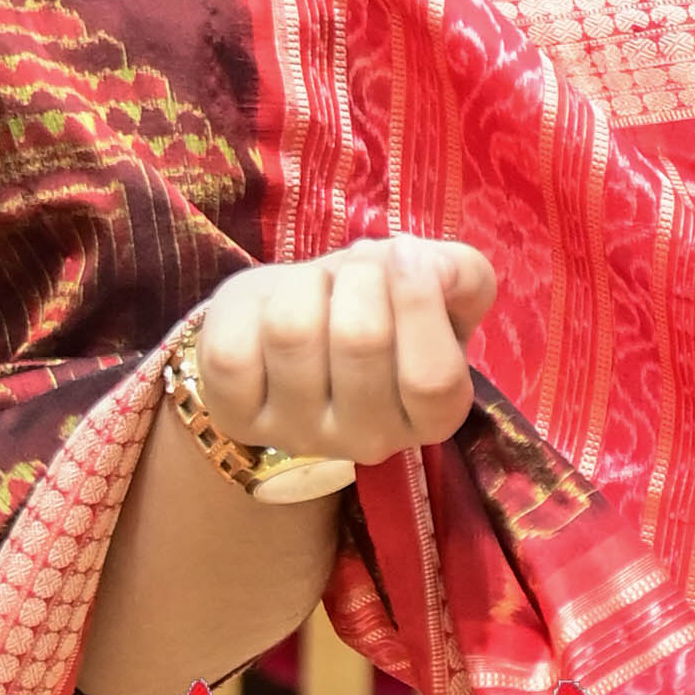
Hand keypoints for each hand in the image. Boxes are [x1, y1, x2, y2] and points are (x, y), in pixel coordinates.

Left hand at [188, 235, 497, 468]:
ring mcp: (297, 434)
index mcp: (432, 416)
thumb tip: (429, 265)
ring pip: (291, 332)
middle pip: (360, 339)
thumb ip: (460, 273)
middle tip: (358, 269)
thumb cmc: (377, 305)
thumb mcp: (436, 285)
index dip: (419, 302)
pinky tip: (266, 315)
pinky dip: (250, 308)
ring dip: (304, 284)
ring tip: (314, 289)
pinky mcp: (235, 416)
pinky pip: (234, 350)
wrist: (298, 325)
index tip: (406, 254)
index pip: (433, 379)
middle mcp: (369, 439)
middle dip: (359, 276)